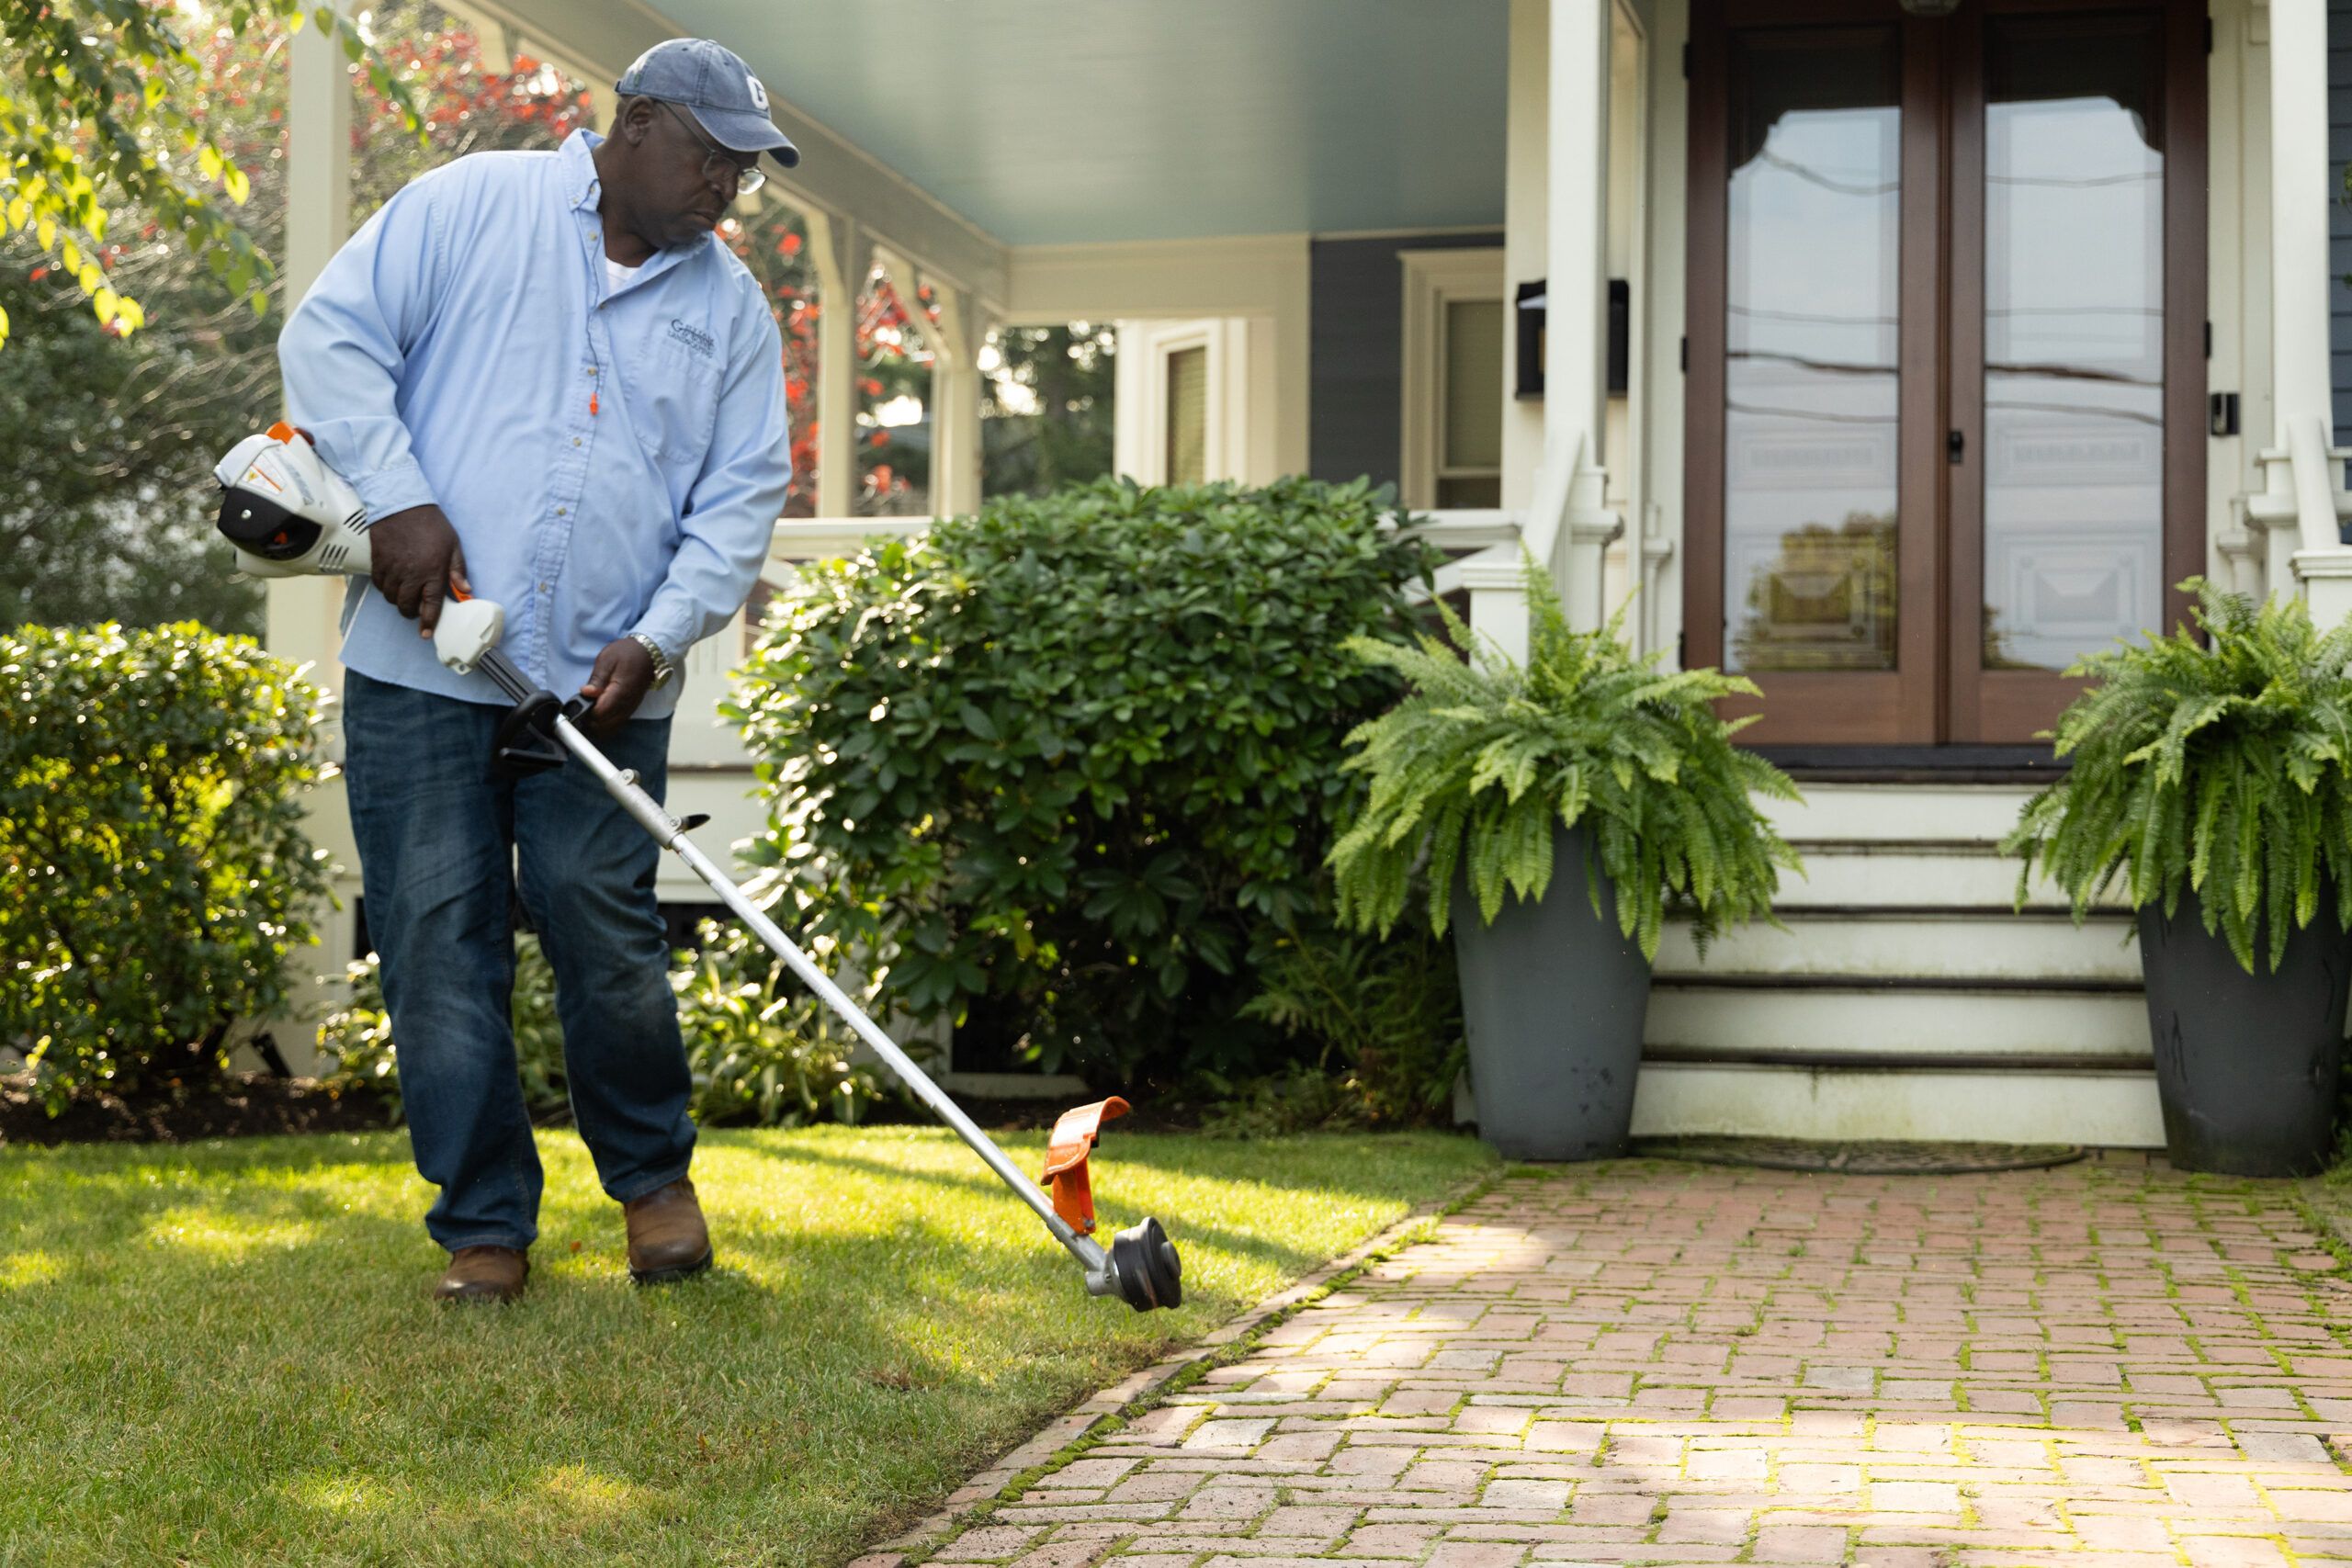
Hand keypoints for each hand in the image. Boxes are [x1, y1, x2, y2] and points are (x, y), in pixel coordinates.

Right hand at [370, 503, 469, 637]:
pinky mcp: (378, 563)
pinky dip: (386, 589)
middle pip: (406, 606)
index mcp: (432, 571)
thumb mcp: (453, 545)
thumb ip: (458, 570)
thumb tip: (465, 590)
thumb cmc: (430, 524)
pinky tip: (393, 583)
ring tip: (407, 593)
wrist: (401, 504)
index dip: (429, 622)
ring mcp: (392, 569)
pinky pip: (379, 586)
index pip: (430, 605)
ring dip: (399, 601)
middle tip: (417, 609)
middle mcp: (410, 574)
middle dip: (411, 613)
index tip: (426, 633)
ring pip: (391, 598)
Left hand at [579, 637, 656, 735]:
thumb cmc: (627, 654)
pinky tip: (597, 716)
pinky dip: (605, 725)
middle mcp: (627, 705)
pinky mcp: (630, 710)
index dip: (585, 712)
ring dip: (596, 725)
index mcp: (620, 692)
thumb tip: (586, 693)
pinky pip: (617, 725)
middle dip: (589, 721)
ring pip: (610, 729)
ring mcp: (630, 709)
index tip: (579, 703)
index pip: (599, 714)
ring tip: (587, 711)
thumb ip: (597, 679)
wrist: (648, 654)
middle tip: (581, 707)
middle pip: (604, 726)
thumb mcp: (607, 659)